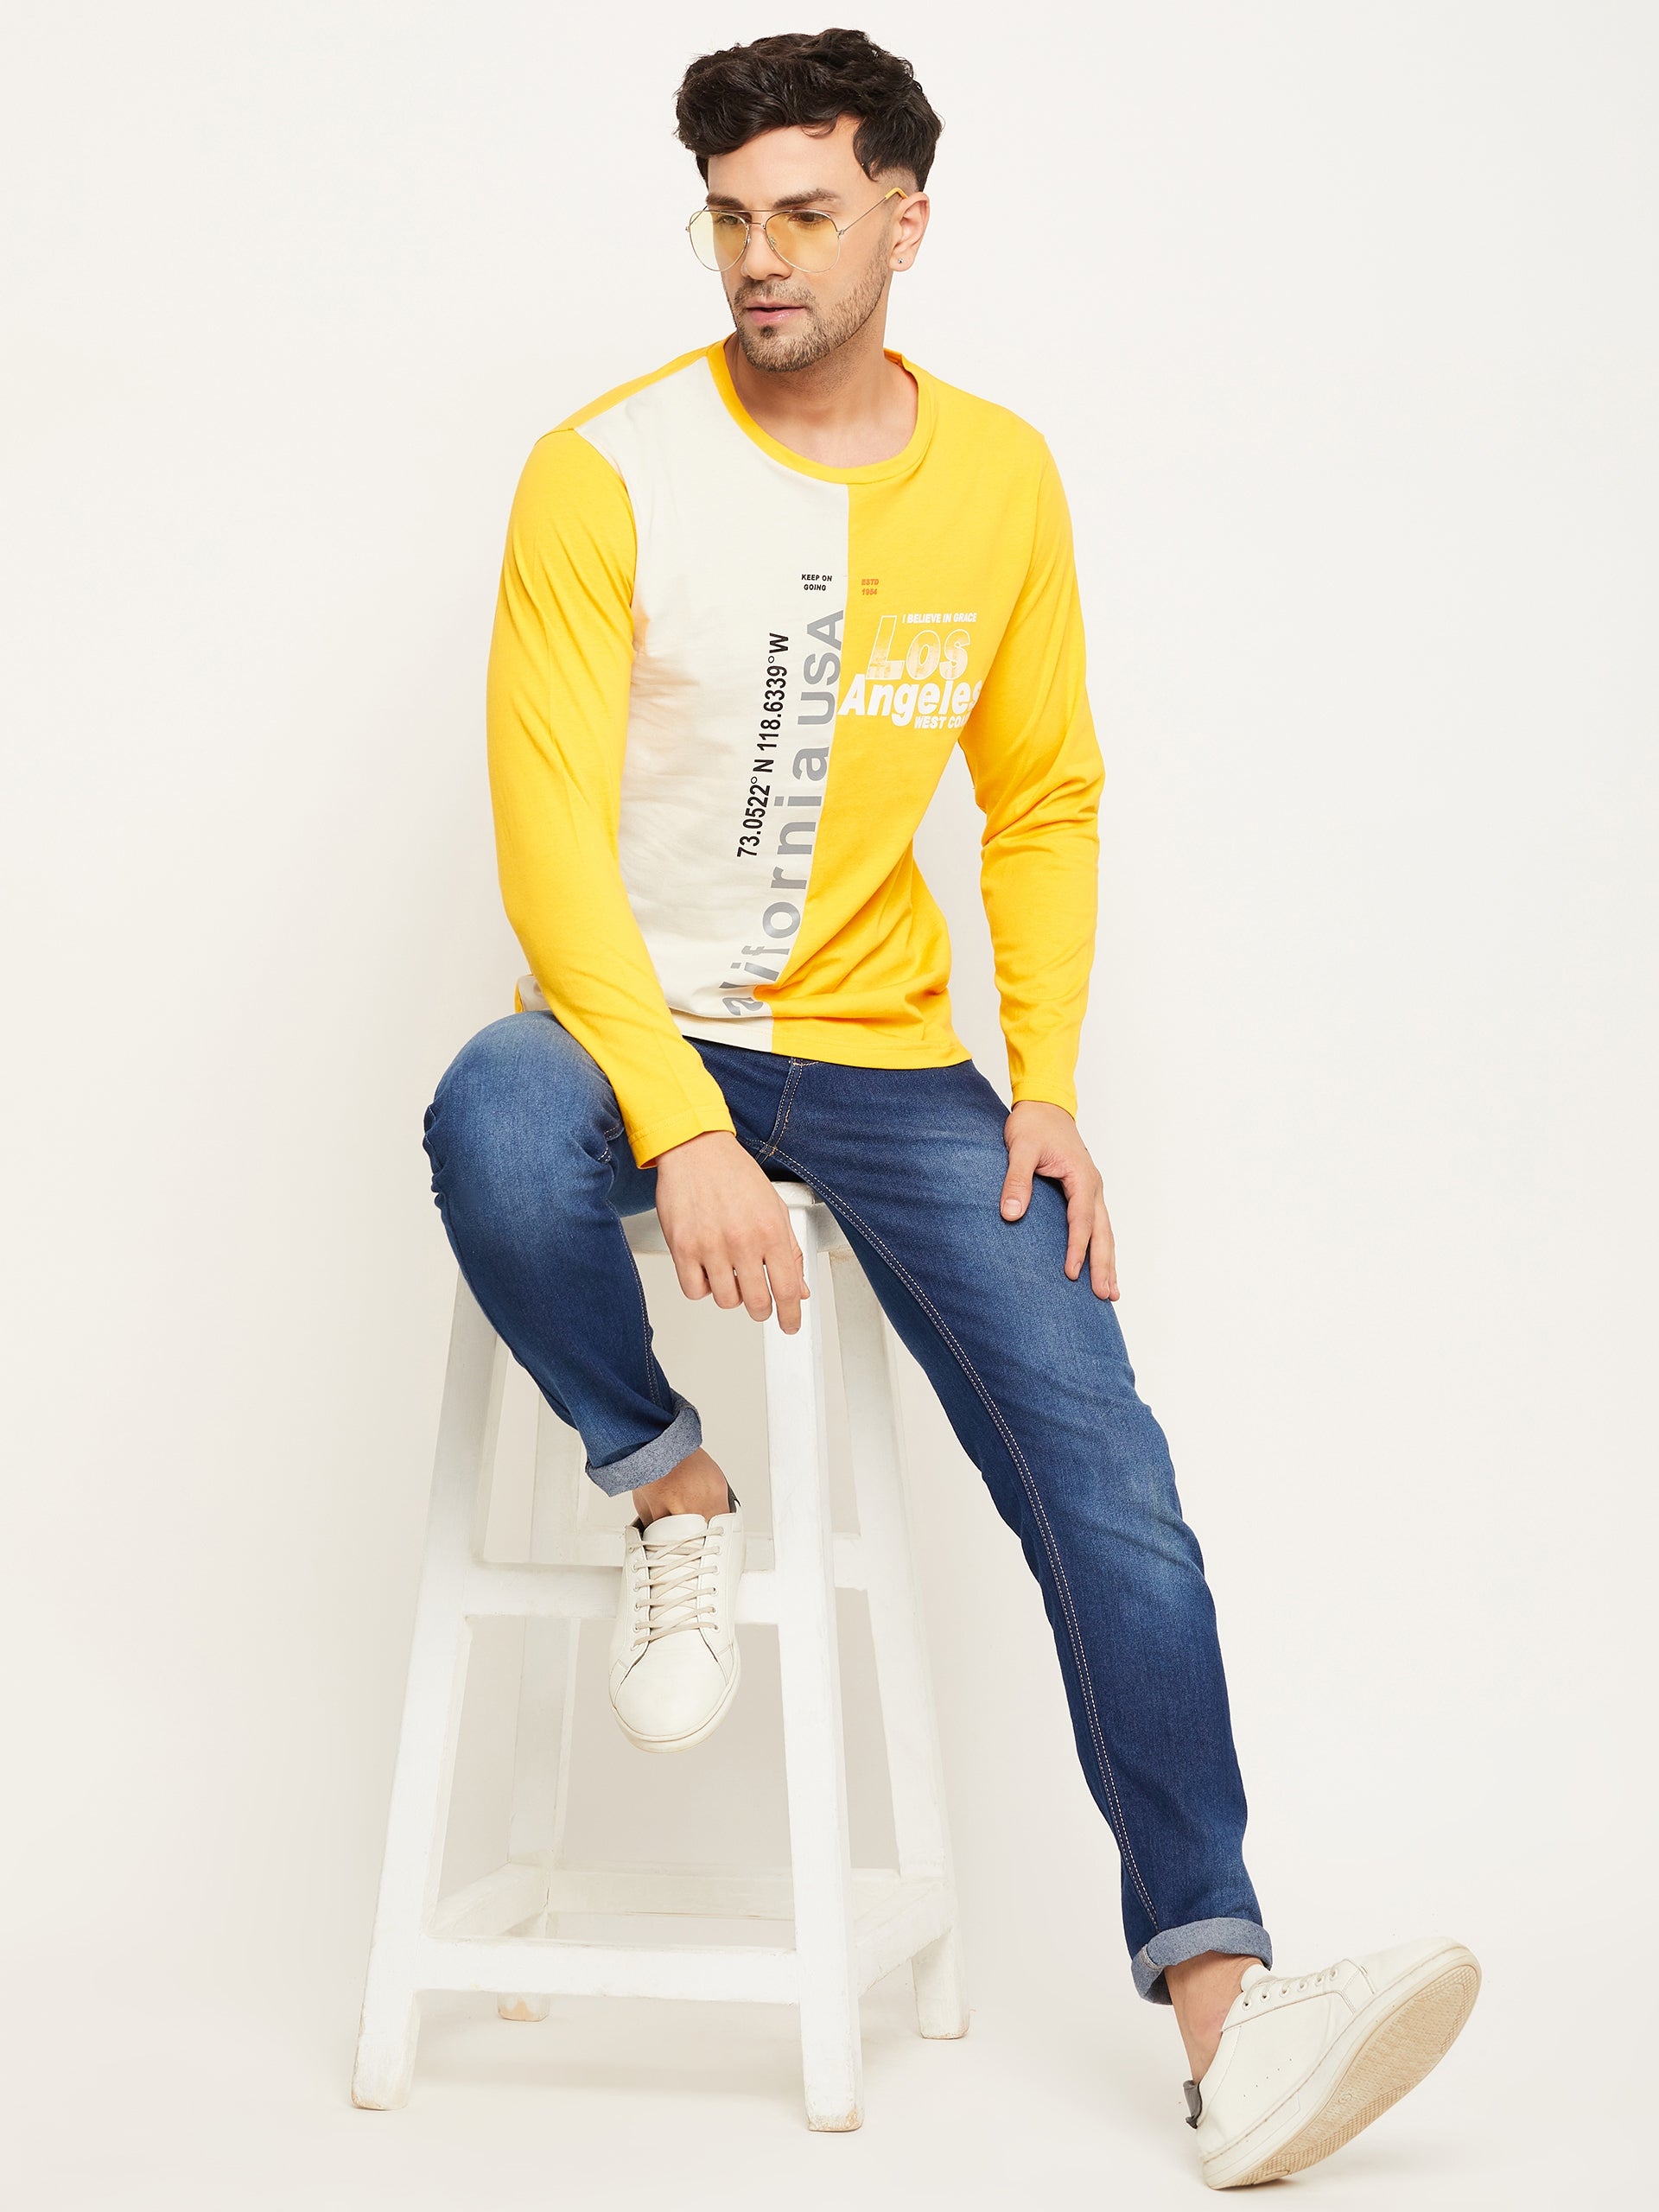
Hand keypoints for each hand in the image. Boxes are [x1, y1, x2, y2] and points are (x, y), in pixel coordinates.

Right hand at [651, 1130, 810, 1330]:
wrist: (695, 1149)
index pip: (787, 1289)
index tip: (790, 1324)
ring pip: (725, 1300)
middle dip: (761, 1309)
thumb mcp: (775, 1207)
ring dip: (730, 1294)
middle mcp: (742, 1240)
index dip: (791, 1315)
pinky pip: (694, 1290)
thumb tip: (799, 1287)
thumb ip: (790, 1251)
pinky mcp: (682, 1248)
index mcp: (770, 1230)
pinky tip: (708, 1269)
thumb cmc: (734, 1174)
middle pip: (756, 1303)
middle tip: (759, 1302)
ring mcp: (710, 1246)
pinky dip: (702, 1287)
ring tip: (730, 1271)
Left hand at [998, 1100, 1118, 1300]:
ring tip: (1112, 1292)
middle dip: (1104, 1265)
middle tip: (1106, 1296)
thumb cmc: (1032, 1125)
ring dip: (1108, 1261)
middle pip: (1102, 1232)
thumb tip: (1011, 1214)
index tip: (1071, 1274)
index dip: (1077, 1248)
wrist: (1044, 1104)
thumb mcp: (1020, 1149)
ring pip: (1105, 1231)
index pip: (1081, 1220)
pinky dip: (1101, 1247)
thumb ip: (1016, 1180)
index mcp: (1081, 1177)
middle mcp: (1093, 1186)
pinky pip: (1098, 1224)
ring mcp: (1092, 1189)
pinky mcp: (1086, 1191)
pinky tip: (1101, 1265)